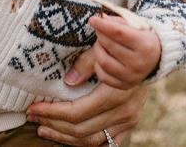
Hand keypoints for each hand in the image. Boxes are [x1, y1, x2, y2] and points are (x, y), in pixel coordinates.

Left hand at [26, 46, 151, 145]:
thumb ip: (86, 63)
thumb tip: (67, 82)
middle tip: (33, 117)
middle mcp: (124, 112)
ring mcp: (129, 121)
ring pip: (91, 141)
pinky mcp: (129, 125)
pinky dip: (84, 143)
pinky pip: (105, 143)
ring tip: (44, 130)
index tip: (32, 108)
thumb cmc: (122, 48)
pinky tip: (67, 138)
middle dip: (53, 124)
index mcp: (116, 93)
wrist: (152, 55)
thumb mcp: (103, 48)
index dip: (52, 112)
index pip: (77, 112)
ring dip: (64, 137)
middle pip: (81, 129)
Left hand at [87, 13, 161, 88]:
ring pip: (103, 61)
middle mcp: (140, 63)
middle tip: (100, 29)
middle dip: (100, 34)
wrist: (156, 58)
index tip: (92, 20)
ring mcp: (132, 77)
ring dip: (98, 48)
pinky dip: (98, 64)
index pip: (118, 33)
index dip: (103, 25)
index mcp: (145, 45)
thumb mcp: (135, 26)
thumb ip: (117, 22)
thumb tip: (100, 18)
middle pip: (109, 46)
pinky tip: (104, 56)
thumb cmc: (142, 38)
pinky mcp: (125, 85)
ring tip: (101, 43)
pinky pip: (102, 75)